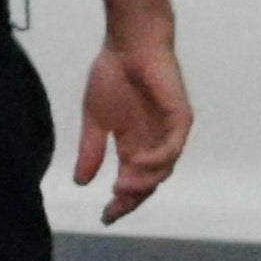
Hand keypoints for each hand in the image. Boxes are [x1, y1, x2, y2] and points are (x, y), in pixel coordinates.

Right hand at [75, 30, 192, 221]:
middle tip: (114, 208)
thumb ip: (91, 150)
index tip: (105, 216)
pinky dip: (157, 159)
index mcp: (135, 144)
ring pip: (163, 169)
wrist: (128, 43)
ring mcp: (169, 132)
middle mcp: (154, 143)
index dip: (120, 201)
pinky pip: (173, 146)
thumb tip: (80, 182)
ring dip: (144, 181)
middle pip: (149, 182)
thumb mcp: (95, 118)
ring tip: (122, 186)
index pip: (131, 180)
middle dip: (132, 198)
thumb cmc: (113, 75)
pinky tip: (136, 162)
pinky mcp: (180, 118)